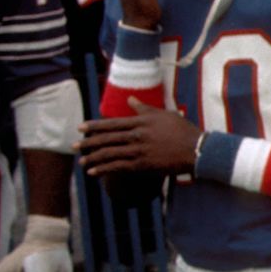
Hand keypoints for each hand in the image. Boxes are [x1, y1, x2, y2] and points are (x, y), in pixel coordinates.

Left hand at [77, 97, 199, 176]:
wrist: (196, 149)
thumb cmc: (182, 130)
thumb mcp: (164, 114)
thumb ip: (144, 108)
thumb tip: (130, 99)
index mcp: (141, 122)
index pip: (111, 123)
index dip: (94, 126)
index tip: (80, 128)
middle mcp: (137, 136)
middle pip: (106, 139)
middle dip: (88, 143)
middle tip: (74, 146)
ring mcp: (138, 151)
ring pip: (109, 154)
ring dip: (93, 158)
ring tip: (81, 161)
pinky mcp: (142, 165)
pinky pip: (118, 167)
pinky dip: (104, 169)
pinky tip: (93, 172)